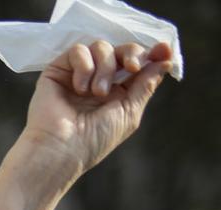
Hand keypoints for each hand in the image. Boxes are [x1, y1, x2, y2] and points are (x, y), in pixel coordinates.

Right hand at [17, 40, 172, 181]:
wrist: (61, 148)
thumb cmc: (95, 138)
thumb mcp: (130, 111)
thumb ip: (147, 84)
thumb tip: (165, 59)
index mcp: (117, 91)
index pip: (137, 63)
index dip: (152, 54)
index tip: (163, 50)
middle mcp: (98, 79)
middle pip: (122, 49)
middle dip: (131, 54)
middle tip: (131, 68)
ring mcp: (77, 74)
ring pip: (101, 47)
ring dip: (105, 68)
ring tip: (96, 92)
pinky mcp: (58, 71)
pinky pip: (78, 50)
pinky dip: (85, 66)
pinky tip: (80, 87)